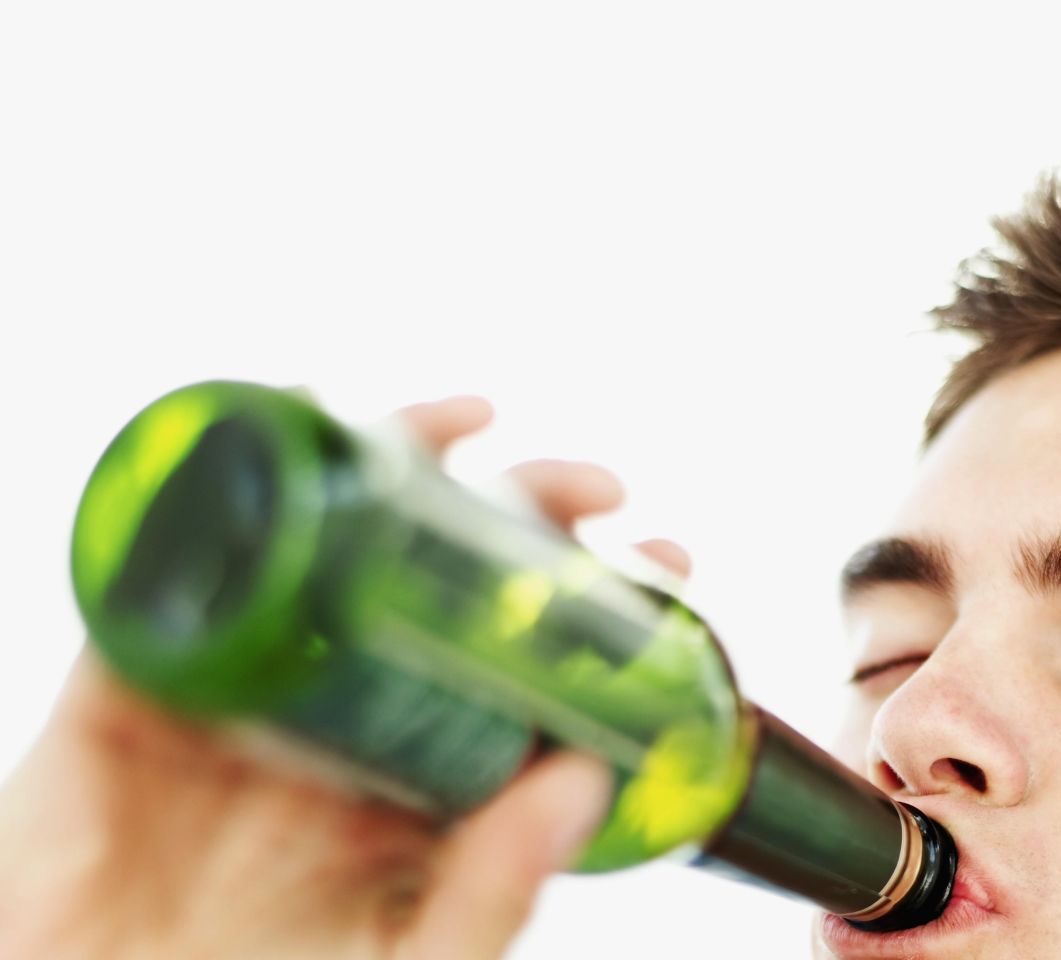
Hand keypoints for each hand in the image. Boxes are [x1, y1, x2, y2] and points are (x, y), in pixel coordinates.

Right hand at [0, 395, 691, 959]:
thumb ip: (494, 888)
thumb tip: (582, 778)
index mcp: (414, 782)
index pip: (517, 668)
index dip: (588, 606)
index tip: (665, 561)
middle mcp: (339, 722)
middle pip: (436, 585)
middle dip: (518, 515)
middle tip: (592, 489)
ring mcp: (240, 697)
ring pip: (319, 550)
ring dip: (383, 468)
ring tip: (462, 426)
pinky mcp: (129, 695)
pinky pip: (163, 577)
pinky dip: (208, 499)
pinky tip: (275, 440)